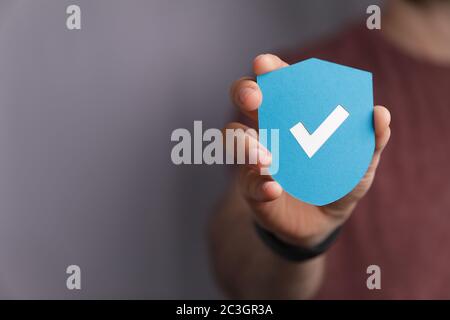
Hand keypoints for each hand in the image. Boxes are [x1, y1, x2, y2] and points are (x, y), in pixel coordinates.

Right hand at [225, 54, 390, 247]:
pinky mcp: (251, 186)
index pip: (278, 82)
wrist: (324, 221)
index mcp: (294, 112)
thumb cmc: (340, 180)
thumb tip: (380, 113)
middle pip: (244, 97)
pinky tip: (274, 190)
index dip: (269, 69)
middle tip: (254, 99)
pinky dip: (259, 185)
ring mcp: (255, 156)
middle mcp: (269, 127)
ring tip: (266, 158)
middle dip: (243, 91)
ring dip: (244, 143)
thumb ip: (372, 140)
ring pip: (233, 136)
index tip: (264, 64)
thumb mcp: (362, 161)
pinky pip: (247, 182)